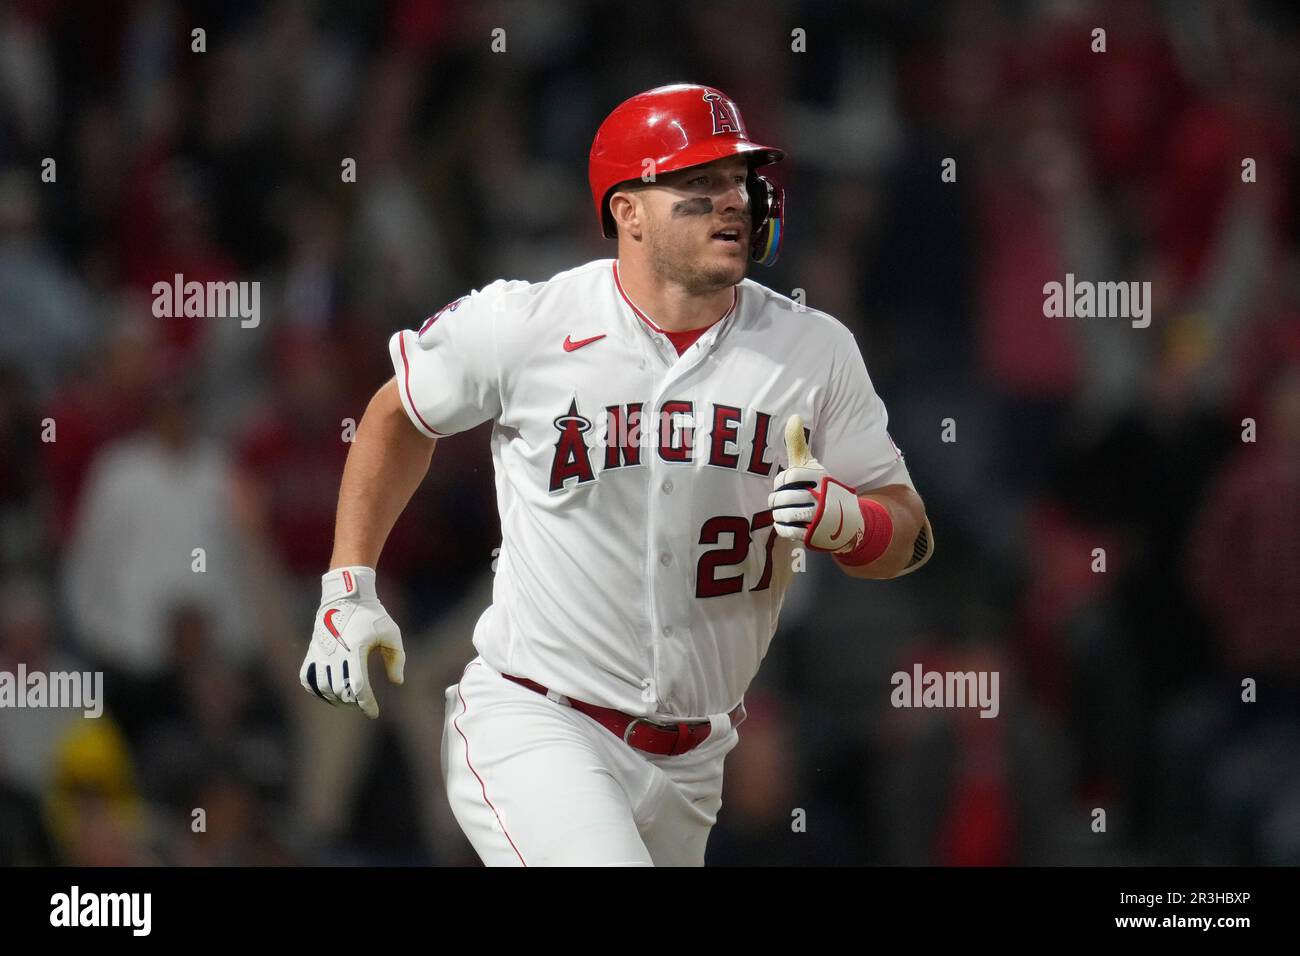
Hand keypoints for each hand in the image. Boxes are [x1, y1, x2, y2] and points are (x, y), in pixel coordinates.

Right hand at [300, 567, 405, 717]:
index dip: (366, 703)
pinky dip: (317, 691)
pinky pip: (307, 678)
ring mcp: (320, 652)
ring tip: (349, 701)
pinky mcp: (312, 651)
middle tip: (364, 703)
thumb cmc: (372, 615)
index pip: (358, 686)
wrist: (346, 596)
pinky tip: (330, 693)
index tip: (374, 713)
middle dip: (353, 703)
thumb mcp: (391, 633)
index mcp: (355, 648)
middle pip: (340, 691)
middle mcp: (334, 652)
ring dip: (335, 700)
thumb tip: (397, 682)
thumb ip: (397, 658)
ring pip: (322, 688)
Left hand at [768, 415, 864, 552]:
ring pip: (783, 514)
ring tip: (784, 512)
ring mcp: (818, 517)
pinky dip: (781, 527)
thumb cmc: (820, 488)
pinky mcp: (813, 535)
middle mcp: (820, 496)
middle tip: (783, 500)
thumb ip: (798, 444)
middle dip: (778, 500)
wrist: (843, 520)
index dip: (782, 481)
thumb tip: (794, 416)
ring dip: (778, 514)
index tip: (788, 484)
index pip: (787, 477)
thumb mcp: (811, 465)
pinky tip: (787, 523)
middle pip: (781, 497)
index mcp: (819, 477)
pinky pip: (786, 530)